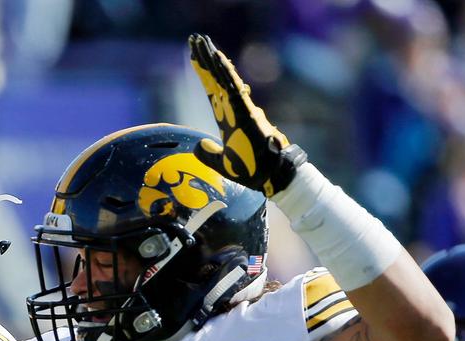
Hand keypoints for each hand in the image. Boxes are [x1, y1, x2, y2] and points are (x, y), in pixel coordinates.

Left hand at [188, 33, 305, 195]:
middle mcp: (234, 109)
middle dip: (205, 60)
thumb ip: (209, 155)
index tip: (194, 58)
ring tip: (201, 41)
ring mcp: (240, 108)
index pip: (212, 91)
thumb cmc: (252, 171)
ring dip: (211, 59)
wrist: (270, 176)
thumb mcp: (222, 164)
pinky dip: (224, 72)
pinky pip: (233, 87)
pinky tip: (216, 57)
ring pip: (223, 78)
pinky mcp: (245, 111)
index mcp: (228, 118)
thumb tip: (199, 145)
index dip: (203, 75)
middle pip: (215, 79)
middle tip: (195, 40)